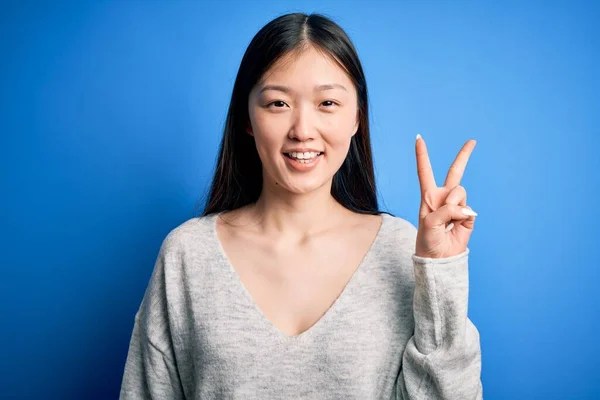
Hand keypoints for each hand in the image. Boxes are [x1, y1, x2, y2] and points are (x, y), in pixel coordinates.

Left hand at [414, 134, 476, 258]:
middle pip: (455, 172)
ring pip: (460, 192)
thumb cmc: (428, 240)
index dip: (422, 155)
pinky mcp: (468, 216)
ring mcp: (457, 206)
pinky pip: (468, 209)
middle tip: (472, 141)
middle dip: (464, 156)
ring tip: (447, 221)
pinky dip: (463, 217)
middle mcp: (443, 197)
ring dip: (453, 205)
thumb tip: (465, 208)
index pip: (425, 171)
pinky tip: (457, 227)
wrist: (438, 258)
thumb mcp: (430, 222)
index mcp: (428, 196)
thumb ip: (446, 210)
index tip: (419, 137)